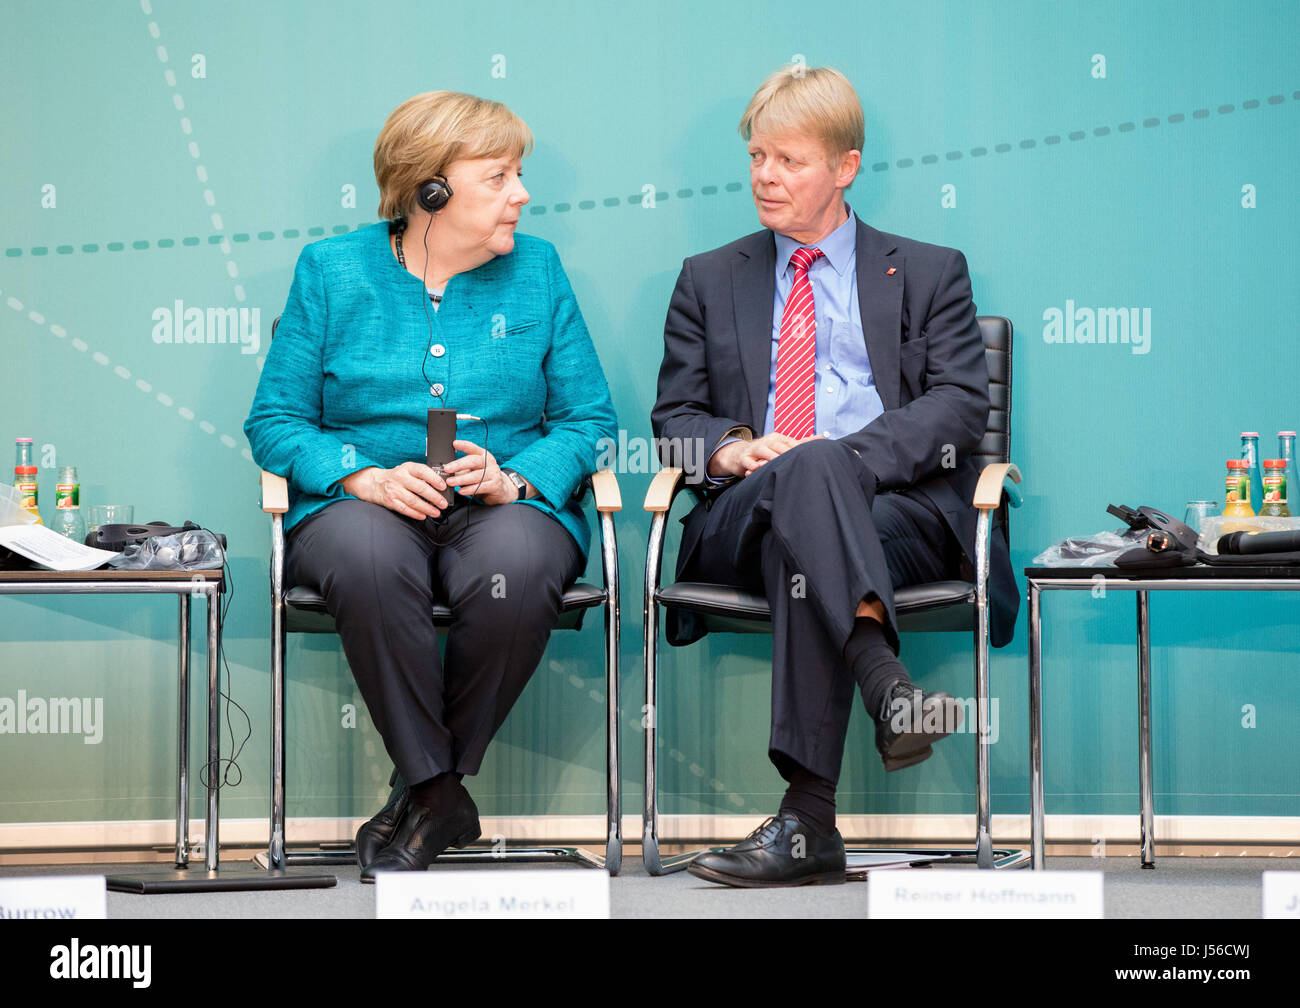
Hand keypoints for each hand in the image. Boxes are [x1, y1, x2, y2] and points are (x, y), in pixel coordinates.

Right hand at [341, 463, 447, 519]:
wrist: (374, 483)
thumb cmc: (396, 477)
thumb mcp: (407, 470)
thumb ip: (421, 475)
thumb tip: (441, 484)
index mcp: (407, 468)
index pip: (423, 471)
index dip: (434, 479)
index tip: (443, 486)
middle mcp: (400, 478)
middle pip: (421, 488)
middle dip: (435, 497)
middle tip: (443, 504)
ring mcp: (394, 490)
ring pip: (414, 501)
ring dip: (427, 508)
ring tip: (436, 512)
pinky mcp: (390, 501)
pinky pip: (405, 509)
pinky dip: (415, 513)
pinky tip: (423, 516)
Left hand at [444, 439, 528, 505]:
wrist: (502, 489)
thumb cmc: (484, 478)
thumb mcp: (474, 470)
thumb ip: (463, 469)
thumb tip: (448, 470)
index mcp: (483, 455)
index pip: (473, 448)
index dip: (464, 445)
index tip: (454, 443)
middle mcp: (489, 462)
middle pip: (473, 461)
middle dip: (459, 465)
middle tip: (447, 469)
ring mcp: (494, 473)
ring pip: (476, 475)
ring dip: (461, 479)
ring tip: (451, 482)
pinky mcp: (495, 485)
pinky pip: (481, 487)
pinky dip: (470, 489)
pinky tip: (462, 491)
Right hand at [709, 433, 823, 477]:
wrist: (740, 454)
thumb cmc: (766, 452)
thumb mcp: (783, 446)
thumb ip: (801, 443)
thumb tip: (822, 437)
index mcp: (777, 438)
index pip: (789, 443)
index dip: (797, 449)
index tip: (808, 455)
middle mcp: (767, 442)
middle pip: (777, 446)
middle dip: (786, 452)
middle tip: (797, 460)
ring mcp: (754, 449)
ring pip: (763, 451)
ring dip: (770, 457)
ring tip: (777, 463)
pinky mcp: (743, 458)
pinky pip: (747, 460)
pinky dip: (751, 464)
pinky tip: (756, 468)